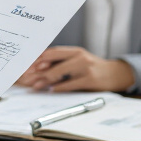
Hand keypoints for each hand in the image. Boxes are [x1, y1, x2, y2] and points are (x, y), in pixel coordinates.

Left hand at [17, 46, 135, 92]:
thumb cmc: (91, 68)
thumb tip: (38, 69)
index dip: (37, 58)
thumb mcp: (77, 61)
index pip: (51, 51)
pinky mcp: (90, 79)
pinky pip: (71, 84)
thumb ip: (61, 63)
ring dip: (45, 79)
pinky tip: (51, 90)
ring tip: (35, 85)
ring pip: (60, 72)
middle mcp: (79, 56)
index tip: (25, 65)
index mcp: (74, 51)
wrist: (115, 74)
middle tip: (26, 77)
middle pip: (53, 60)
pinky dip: (60, 87)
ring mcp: (86, 67)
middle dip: (37, 69)